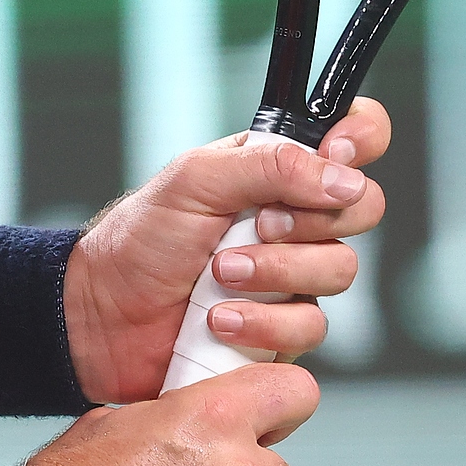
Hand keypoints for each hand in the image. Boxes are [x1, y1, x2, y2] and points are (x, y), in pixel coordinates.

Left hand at [62, 101, 387, 400]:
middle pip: (363, 208)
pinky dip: (263, 323)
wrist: (102, 315)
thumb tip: (344, 179)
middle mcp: (294, 218)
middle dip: (312, 220)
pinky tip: (221, 319)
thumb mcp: (197, 180)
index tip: (336, 152)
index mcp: (277, 168)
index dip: (360, 138)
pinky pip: (309, 328)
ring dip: (277, 273)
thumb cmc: (141, 239)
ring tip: (221, 275)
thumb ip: (272, 166)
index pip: (352, 136)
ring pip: (339, 270)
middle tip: (260, 223)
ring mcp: (293, 275)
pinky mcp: (283, 329)